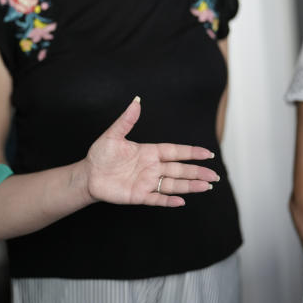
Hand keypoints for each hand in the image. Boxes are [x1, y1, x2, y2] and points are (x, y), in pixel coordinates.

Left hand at [82, 97, 219, 206]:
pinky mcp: (139, 195)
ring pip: (173, 184)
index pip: (175, 152)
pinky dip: (168, 200)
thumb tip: (136, 101)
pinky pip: (157, 199)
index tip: (207, 154)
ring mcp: (147, 182)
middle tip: (214, 176)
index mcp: (149, 152)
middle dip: (197, 172)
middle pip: (179, 169)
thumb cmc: (100, 155)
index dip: (191, 152)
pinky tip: (182, 201)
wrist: (88, 175)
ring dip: (189, 185)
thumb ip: (126, 120)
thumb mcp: (113, 135)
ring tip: (206, 187)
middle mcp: (152, 167)